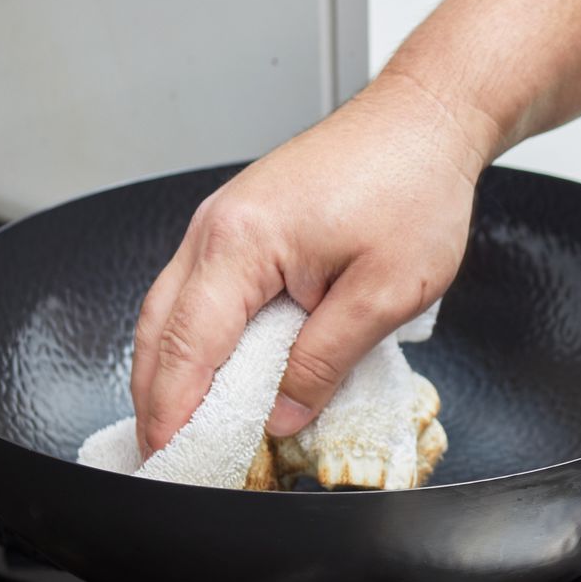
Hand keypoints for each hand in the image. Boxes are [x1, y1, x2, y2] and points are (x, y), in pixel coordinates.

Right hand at [130, 73, 495, 454]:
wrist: (424, 119)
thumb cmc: (413, 185)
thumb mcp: (383, 292)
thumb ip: (326, 359)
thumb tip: (282, 412)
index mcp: (243, 242)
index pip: (186, 347)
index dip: (173, 413)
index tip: (170, 462)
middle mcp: (217, 227)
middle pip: (158, 330)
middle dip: (155, 400)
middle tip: (166, 459)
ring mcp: (224, 221)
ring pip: (171, 309)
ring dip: (171, 370)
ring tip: (185, 427)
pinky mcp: (242, 223)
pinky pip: (199, 291)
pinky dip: (195, 338)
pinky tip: (216, 371)